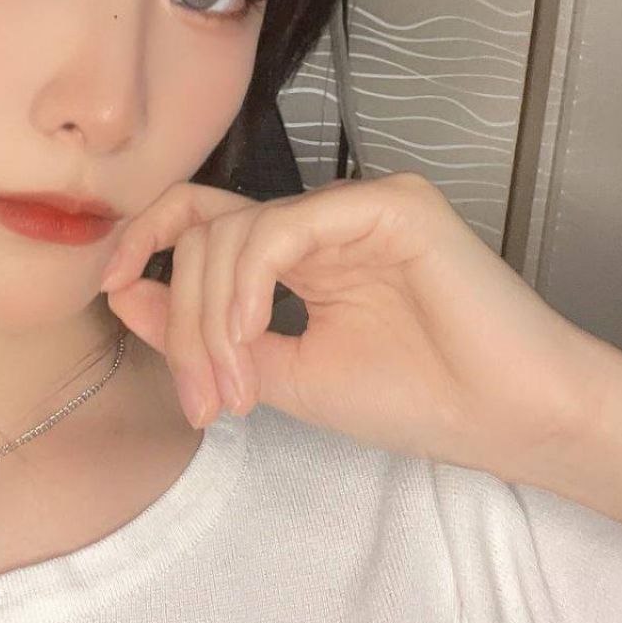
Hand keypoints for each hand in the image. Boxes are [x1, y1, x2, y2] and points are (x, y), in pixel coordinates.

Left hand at [100, 172, 621, 483]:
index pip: (204, 219)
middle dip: (179, 313)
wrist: (512, 420)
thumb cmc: (418, 399)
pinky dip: (246, 284)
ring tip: (233, 387)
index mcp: (302, 250)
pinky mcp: (387, 203)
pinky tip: (251, 335)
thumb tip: (124, 293)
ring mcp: (355, 204)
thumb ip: (209, 335)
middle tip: (202, 396)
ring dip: (209, 315)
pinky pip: (283, 226)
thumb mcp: (287, 374)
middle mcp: (323, 217)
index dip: (145, 241)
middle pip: (206, 228)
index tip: (109, 287)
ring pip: (234, 229)